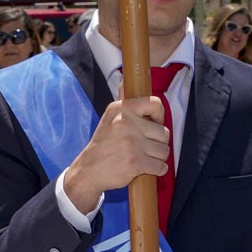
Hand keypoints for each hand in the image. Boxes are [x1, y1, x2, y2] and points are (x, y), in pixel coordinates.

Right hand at [63, 97, 170, 215]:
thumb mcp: (108, 118)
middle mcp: (125, 123)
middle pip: (164, 132)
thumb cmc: (102, 145)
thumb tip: (125, 81)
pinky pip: (161, 166)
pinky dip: (157, 170)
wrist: (88, 170)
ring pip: (164, 151)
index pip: (156, 104)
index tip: (152, 125)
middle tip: (143, 147)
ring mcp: (131, 143)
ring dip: (157, 158)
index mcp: (121, 109)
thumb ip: (123, 102)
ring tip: (142, 157)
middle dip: (158, 143)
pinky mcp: (135, 161)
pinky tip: (145, 168)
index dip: (158, 117)